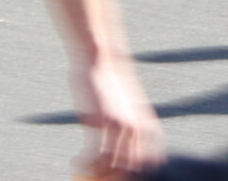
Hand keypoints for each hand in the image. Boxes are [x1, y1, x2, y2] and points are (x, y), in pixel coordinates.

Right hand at [72, 54, 160, 177]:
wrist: (100, 58)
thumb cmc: (109, 79)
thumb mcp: (126, 102)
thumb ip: (130, 119)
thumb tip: (125, 133)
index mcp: (146, 125)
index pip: (152, 160)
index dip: (141, 172)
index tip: (122, 175)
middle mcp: (136, 129)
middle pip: (131, 169)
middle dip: (113, 177)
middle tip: (98, 177)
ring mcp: (119, 127)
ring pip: (111, 167)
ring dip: (95, 174)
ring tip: (83, 172)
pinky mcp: (100, 124)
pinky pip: (93, 157)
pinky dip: (83, 165)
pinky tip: (74, 163)